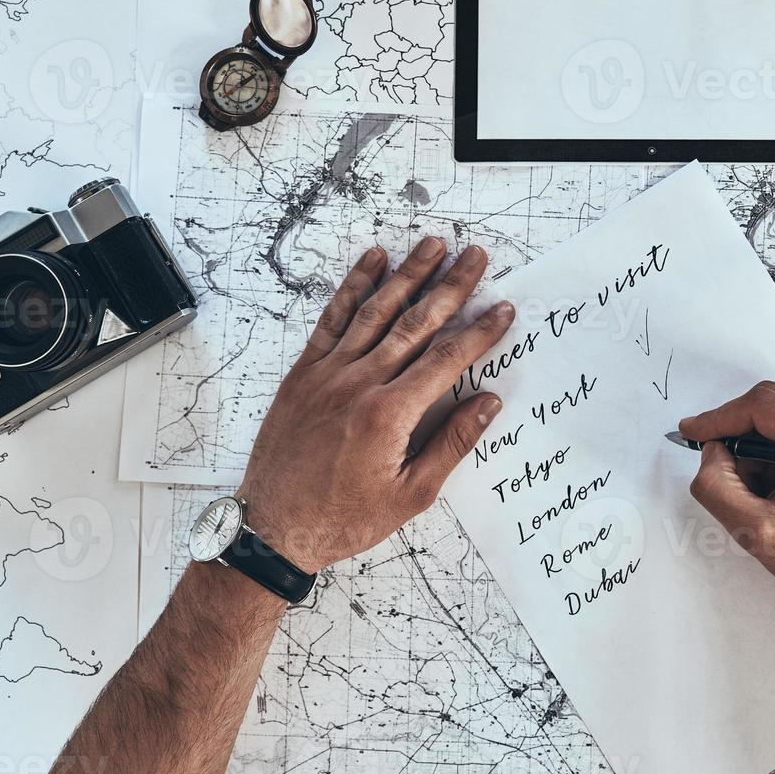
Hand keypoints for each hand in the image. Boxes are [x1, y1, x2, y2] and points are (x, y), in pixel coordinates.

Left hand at [238, 237, 513, 571]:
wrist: (272, 528)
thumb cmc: (343, 519)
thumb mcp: (411, 494)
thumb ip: (451, 444)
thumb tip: (488, 404)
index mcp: (389, 415)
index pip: (446, 360)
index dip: (479, 332)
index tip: (502, 309)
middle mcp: (358, 384)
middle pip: (415, 324)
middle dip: (450, 287)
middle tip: (475, 256)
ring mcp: (327, 374)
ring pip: (375, 312)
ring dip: (407, 275)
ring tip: (432, 245)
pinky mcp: (303, 374)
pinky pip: (332, 320)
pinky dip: (353, 288)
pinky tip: (372, 261)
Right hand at [679, 381, 774, 621]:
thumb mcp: (757, 531)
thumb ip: (717, 486)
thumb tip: (710, 451)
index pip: (763, 406)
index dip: (719, 418)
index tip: (690, 432)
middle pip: (771, 404)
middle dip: (738, 436)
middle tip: (719, 470)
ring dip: (757, 448)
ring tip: (760, 493)